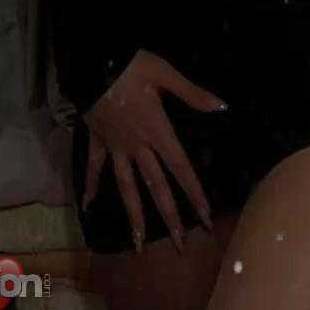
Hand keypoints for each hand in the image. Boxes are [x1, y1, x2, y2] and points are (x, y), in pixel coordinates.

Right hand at [83, 49, 225, 252]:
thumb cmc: (131, 66)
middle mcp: (137, 146)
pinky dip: (91, 185)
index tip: (205, 218)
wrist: (92, 63)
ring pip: (126, 187)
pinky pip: (95, 167)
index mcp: (157, 131)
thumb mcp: (165, 74)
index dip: (194, 194)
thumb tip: (222, 107)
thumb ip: (193, 93)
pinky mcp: (98, 141)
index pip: (180, 168)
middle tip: (179, 246)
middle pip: (156, 187)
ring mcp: (116, 147)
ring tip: (138, 244)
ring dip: (133, 216)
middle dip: (170, 217)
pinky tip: (87, 205)